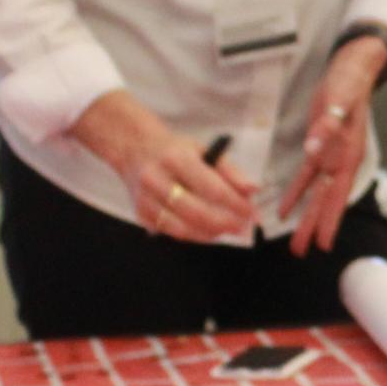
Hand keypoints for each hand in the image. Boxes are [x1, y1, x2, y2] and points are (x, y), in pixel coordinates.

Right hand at [70, 90, 256, 241]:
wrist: (134, 149)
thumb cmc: (174, 151)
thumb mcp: (204, 150)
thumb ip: (231, 171)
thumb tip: (252, 190)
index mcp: (175, 159)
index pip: (211, 188)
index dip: (235, 204)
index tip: (252, 213)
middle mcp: (156, 179)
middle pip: (195, 211)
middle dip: (224, 223)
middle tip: (243, 227)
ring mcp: (145, 199)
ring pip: (182, 228)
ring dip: (211, 233)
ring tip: (229, 230)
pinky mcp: (141, 215)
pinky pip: (171, 233)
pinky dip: (194, 235)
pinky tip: (209, 232)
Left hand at [278, 36, 386, 254]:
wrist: (352, 69)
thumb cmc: (349, 83)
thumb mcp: (340, 99)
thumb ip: (328, 125)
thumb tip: (313, 149)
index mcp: (348, 154)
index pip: (338, 193)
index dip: (331, 218)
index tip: (325, 243)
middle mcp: (340, 161)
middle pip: (326, 200)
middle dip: (315, 226)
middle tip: (302, 252)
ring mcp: (330, 156)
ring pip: (317, 193)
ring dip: (306, 216)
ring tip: (297, 242)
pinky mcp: (319, 146)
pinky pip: (306, 176)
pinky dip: (296, 193)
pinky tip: (285, 209)